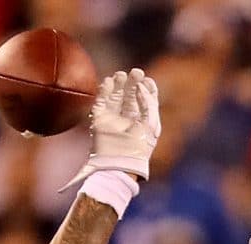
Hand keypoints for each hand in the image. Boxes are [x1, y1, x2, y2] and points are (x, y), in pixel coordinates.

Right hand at [61, 68, 160, 188]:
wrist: (119, 164)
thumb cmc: (139, 148)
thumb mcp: (151, 125)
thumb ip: (148, 103)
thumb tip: (141, 85)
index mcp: (142, 123)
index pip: (144, 101)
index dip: (146, 88)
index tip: (147, 80)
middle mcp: (127, 120)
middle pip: (129, 96)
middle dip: (132, 83)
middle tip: (135, 72)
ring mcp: (112, 120)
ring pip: (114, 97)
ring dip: (118, 84)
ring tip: (121, 74)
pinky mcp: (99, 121)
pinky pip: (100, 102)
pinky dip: (104, 91)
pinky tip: (109, 81)